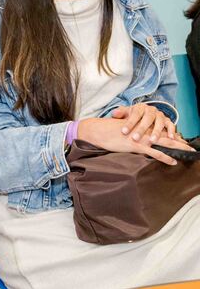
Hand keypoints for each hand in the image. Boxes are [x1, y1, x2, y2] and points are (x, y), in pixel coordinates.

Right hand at [78, 117, 193, 164]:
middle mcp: (143, 130)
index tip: (180, 140)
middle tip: (191, 147)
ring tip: (189, 152)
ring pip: (164, 142)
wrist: (97, 130)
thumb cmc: (107, 131)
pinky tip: (173, 161)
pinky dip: (165, 156)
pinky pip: (154, 152)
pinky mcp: (136, 145)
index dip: (171, 135)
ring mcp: (140, 138)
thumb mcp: (121, 130)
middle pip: (165, 135)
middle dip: (179, 141)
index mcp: (140, 126)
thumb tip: (135, 138)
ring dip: (178, 147)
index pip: (159, 130)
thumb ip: (130, 133)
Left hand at [111, 103, 176, 142]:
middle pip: (147, 118)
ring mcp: (160, 115)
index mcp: (140, 107)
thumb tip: (114, 114)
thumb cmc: (133, 116)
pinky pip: (171, 125)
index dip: (129, 123)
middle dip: (141, 129)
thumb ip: (120, 113)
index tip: (123, 132)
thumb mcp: (125, 113)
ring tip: (152, 141)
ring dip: (156, 132)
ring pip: (160, 122)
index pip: (134, 114)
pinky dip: (172, 131)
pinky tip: (171, 138)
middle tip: (135, 138)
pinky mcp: (168, 121)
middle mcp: (151, 110)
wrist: (145, 115)